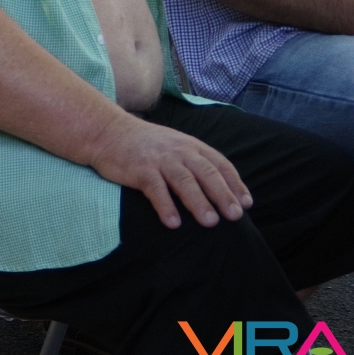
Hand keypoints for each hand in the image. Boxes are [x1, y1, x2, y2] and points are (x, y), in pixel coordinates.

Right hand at [85, 111, 250, 229]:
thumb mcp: (174, 144)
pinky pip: (156, 190)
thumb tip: (219, 188)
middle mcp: (178, 151)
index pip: (219, 164)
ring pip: (184, 181)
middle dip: (222, 195)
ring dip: (198, 202)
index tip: (246, 204)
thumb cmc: (144, 144)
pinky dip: (165, 206)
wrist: (107, 131)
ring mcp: (159, 160)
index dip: (235, 184)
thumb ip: (194, 161)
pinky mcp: (140, 170)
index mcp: (190, 146)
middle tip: (234, 216)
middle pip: (206, 173)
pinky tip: (173, 223)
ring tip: (210, 222)